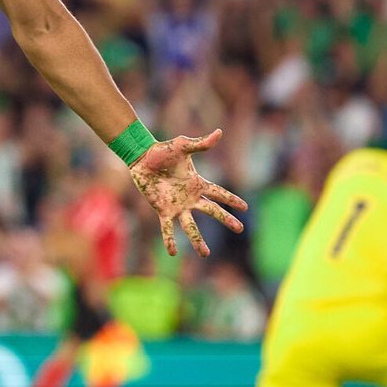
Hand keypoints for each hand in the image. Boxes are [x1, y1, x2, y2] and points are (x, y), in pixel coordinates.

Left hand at [129, 128, 246, 256]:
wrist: (141, 158)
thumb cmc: (162, 151)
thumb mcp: (183, 146)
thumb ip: (201, 144)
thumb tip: (220, 132)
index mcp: (197, 183)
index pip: (219, 193)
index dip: (232, 200)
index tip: (245, 207)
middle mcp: (190, 197)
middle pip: (212, 211)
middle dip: (226, 219)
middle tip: (240, 228)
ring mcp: (177, 206)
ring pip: (191, 226)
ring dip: (198, 240)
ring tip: (205, 254)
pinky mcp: (163, 210)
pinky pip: (167, 228)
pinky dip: (170, 240)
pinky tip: (173, 252)